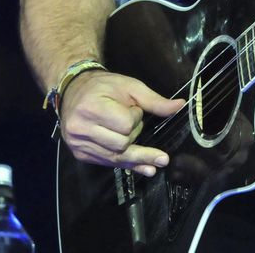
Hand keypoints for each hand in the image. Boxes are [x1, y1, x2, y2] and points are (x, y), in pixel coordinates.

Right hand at [59, 70, 185, 176]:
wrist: (74, 90)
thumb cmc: (104, 86)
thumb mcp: (130, 87)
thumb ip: (154, 100)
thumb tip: (179, 106)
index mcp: (91, 108)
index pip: (124, 125)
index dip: (135, 119)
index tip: (133, 109)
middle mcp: (81, 128)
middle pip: (121, 144)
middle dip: (134, 135)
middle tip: (132, 120)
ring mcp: (78, 144)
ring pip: (116, 158)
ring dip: (137, 155)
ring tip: (159, 161)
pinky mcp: (80, 153)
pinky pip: (108, 163)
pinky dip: (127, 164)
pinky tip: (145, 168)